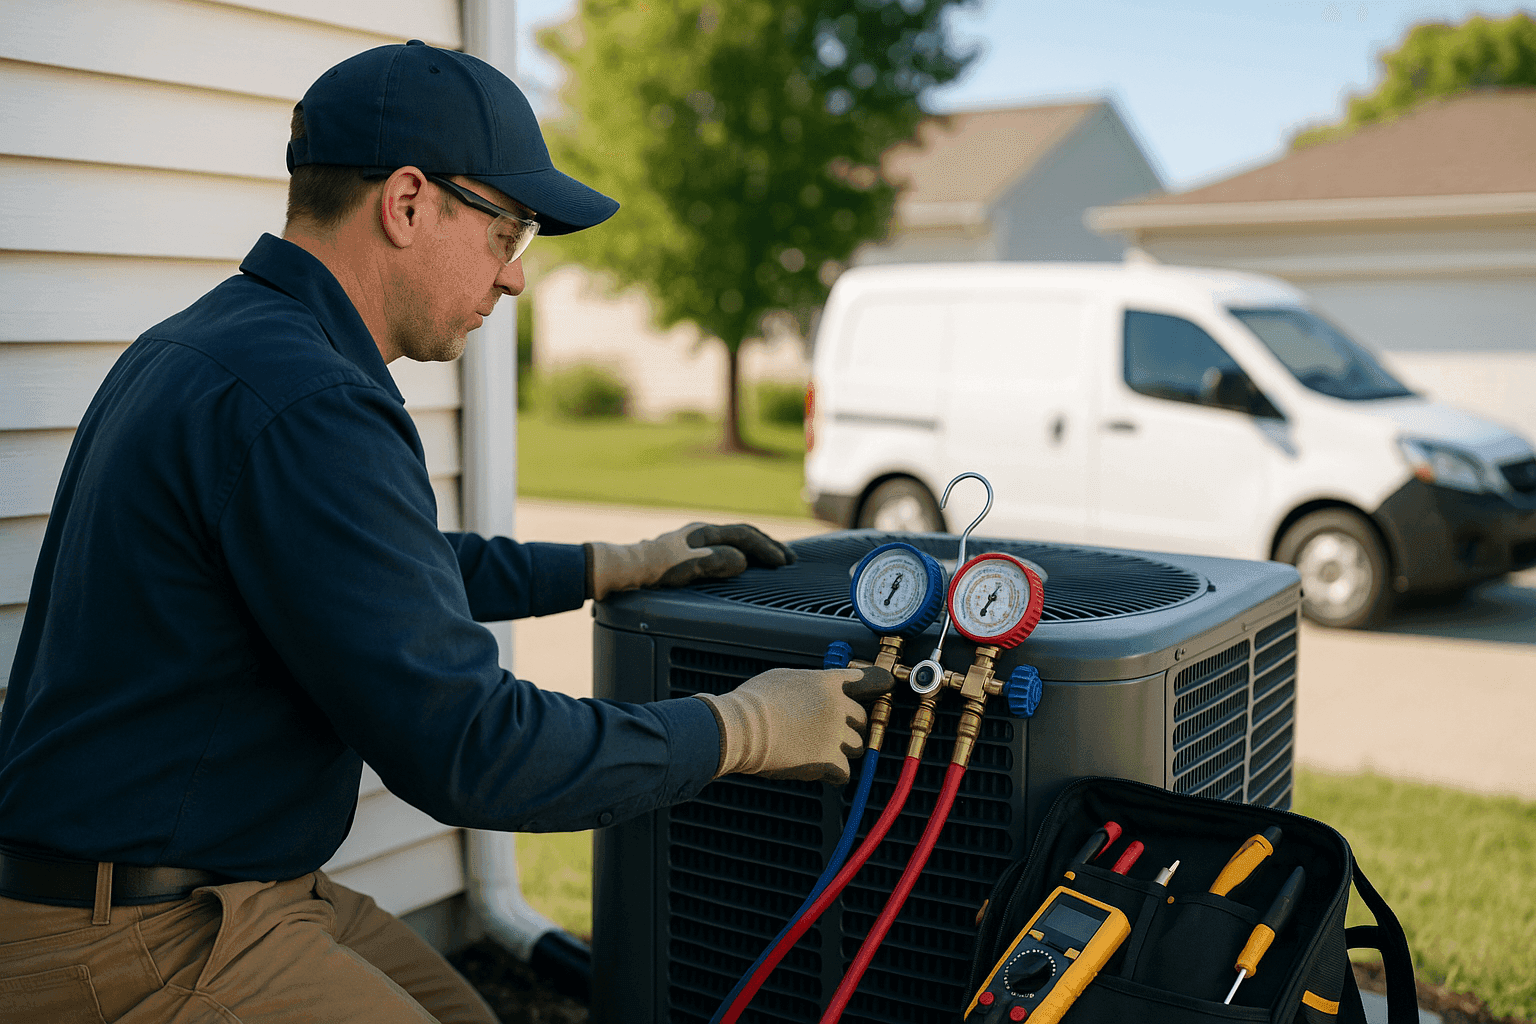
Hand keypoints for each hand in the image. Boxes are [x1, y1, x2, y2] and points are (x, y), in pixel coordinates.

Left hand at [587, 523, 794, 599]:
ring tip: (772, 557)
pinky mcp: (689, 550)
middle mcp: (703, 531)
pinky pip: (724, 546)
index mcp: (707, 532)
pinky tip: (741, 561)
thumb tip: (742, 561)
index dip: (767, 549)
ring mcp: (696, 539)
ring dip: (756, 547)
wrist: (630, 567)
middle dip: (768, 545)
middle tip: (788, 559)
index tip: (784, 562)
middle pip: (743, 533)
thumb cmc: (657, 569)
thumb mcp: (691, 566)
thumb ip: (719, 562)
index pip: (746, 536)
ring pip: (734, 539)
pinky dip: (741, 551)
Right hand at [693, 665, 893, 785]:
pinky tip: (820, 769)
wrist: (740, 729)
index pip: (869, 680)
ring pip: (858, 746)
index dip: (879, 683)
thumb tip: (817, 690)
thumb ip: (811, 684)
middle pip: (863, 719)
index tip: (887, 685)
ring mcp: (836, 735)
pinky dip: (835, 773)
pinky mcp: (828, 761)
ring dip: (843, 750)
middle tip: (831, 731)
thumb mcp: (785, 678)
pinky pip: (845, 772)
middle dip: (851, 726)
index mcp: (828, 683)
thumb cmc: (754, 702)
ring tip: (820, 750)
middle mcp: (838, 707)